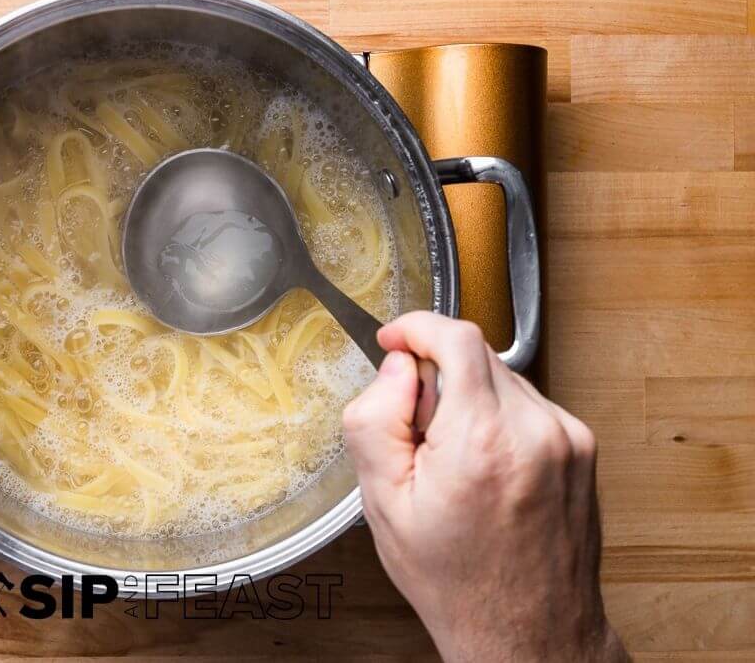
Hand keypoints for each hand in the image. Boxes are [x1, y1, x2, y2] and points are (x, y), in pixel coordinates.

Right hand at [343, 312, 627, 662]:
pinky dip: (501, 418)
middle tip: (420, 430)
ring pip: (502, 377)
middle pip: (476, 355)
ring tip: (456, 461)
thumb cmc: (457, 581)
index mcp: (483, 439)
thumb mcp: (383, 502)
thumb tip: (396, 367)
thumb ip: (375, 418)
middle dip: (439, 375)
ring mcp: (568, 438)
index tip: (396, 339)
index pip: (457, 336)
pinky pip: (528, 404)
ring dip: (471, 397)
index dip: (418, 326)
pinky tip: (489, 469)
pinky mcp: (583, 447)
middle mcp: (536, 431)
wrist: (529, 636)